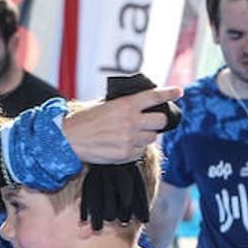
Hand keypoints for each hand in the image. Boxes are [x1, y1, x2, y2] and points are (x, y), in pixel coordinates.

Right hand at [61, 87, 182, 162]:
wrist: (68, 140)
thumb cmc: (83, 120)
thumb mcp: (103, 104)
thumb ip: (123, 103)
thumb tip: (139, 104)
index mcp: (125, 105)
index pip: (154, 96)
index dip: (169, 93)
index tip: (179, 92)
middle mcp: (130, 121)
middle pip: (160, 121)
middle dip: (157, 121)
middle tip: (149, 121)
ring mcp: (129, 139)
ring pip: (152, 138)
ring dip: (146, 136)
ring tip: (131, 135)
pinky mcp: (125, 155)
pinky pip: (141, 151)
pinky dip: (136, 148)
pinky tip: (123, 145)